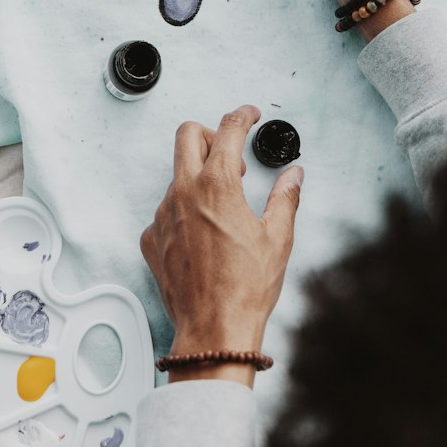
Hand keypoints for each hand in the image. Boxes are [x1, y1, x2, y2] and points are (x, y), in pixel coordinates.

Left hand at [141, 104, 302, 386]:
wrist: (214, 331)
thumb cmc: (246, 289)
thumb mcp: (278, 238)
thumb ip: (286, 198)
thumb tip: (293, 176)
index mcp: (217, 186)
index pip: (228, 129)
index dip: (242, 116)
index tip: (250, 115)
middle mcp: (184, 193)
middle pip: (187, 135)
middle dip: (210, 134)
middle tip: (231, 155)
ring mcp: (163, 215)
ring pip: (176, 176)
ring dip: (198, 179)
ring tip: (224, 208)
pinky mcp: (152, 239)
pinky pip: (165, 211)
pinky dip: (184, 212)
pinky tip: (204, 235)